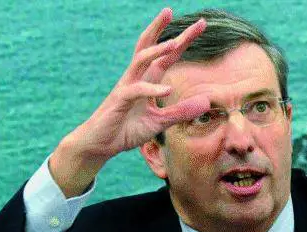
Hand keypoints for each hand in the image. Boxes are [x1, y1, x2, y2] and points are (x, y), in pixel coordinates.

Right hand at [76, 8, 209, 159]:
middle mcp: (136, 78)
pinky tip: (167, 90)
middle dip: (159, 27)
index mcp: (147, 80)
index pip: (166, 56)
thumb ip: (181, 112)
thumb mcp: (160, 122)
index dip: (182, 39)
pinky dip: (152, 90)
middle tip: (170, 9)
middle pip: (147, 45)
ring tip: (175, 43)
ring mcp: (126, 86)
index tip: (200, 24)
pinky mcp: (119, 100)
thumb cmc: (127, 130)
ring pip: (140, 60)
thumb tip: (206, 102)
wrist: (101, 145)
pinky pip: (136, 90)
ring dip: (157, 51)